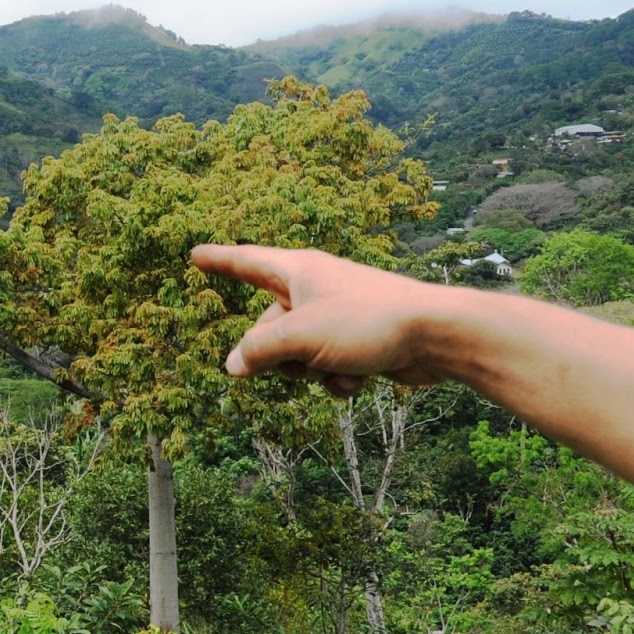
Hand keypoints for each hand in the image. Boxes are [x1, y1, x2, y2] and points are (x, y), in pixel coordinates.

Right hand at [190, 244, 446, 395]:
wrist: (438, 335)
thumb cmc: (368, 321)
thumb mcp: (300, 336)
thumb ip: (258, 350)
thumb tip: (233, 365)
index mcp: (298, 270)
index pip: (246, 262)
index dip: (218, 260)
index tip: (195, 254)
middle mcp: (315, 289)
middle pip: (269, 325)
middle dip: (276, 353)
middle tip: (294, 361)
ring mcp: (338, 316)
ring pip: (297, 352)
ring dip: (309, 371)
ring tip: (334, 367)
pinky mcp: (360, 341)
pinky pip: (327, 365)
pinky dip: (337, 378)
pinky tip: (358, 379)